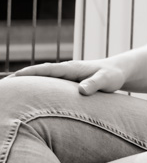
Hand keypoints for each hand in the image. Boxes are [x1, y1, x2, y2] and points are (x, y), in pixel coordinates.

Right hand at [11, 59, 127, 95]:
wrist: (118, 71)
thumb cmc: (112, 76)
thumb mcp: (106, 81)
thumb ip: (95, 84)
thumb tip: (82, 91)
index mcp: (71, 68)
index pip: (46, 70)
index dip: (30, 73)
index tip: (14, 78)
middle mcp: (65, 69)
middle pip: (38, 72)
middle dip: (20, 77)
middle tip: (3, 86)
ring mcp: (65, 74)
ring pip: (41, 77)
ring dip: (26, 81)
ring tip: (9, 90)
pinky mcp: (67, 81)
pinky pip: (47, 82)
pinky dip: (36, 85)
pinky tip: (28, 94)